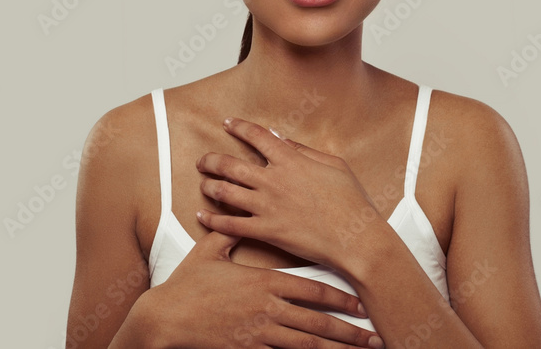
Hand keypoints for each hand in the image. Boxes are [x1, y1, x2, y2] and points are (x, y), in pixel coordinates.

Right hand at [121, 228, 381, 348]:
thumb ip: (229, 229)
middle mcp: (267, 309)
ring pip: (306, 344)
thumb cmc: (188, 285)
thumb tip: (234, 204)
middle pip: (317, 322)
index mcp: (264, 283)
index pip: (311, 291)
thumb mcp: (210, 251)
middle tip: (374, 336)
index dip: (340, 298)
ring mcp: (259, 333)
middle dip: (348, 330)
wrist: (166, 319)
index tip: (361, 303)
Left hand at [195, 118, 382, 270]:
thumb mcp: (334, 164)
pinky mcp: (265, 231)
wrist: (355, 237)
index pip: (257, 136)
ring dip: (209, 186)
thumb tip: (281, 139)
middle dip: (211, 159)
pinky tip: (202, 216)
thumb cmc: (351, 202)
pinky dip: (212, 220)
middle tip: (203, 160)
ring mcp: (267, 206)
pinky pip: (230, 225)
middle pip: (230, 164)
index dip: (239, 127)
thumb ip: (304, 150)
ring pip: (225, 192)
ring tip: (203, 184)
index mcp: (291, 161)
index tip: (228, 123)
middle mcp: (274, 180)